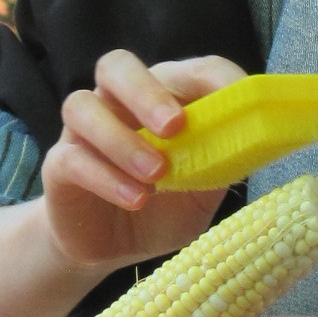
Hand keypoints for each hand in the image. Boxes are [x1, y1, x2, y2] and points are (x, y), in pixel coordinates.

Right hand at [41, 50, 244, 277]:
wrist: (111, 249)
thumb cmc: (161, 208)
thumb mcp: (201, 192)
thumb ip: (222, 164)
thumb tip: (259, 143)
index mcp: (162, 99)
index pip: (188, 70)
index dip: (215, 77)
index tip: (240, 98)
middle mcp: (118, 104)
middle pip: (117, 67)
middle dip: (147, 92)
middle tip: (174, 126)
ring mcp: (83, 132)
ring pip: (83, 105)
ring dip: (122, 138)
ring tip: (156, 174)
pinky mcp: (58, 167)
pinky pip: (71, 159)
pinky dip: (106, 177)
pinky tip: (136, 199)